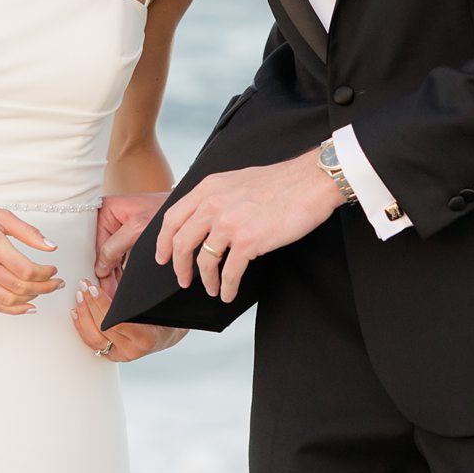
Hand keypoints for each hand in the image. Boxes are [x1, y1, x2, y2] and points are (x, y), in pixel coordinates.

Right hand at [0, 196, 63, 314]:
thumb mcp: (1, 215)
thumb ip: (28, 233)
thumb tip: (51, 247)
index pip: (25, 269)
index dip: (45, 274)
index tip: (53, 269)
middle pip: (20, 287)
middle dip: (44, 288)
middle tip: (56, 283)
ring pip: (8, 300)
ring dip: (31, 299)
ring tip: (44, 292)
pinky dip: (12, 309)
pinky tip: (26, 306)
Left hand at [72, 276, 184, 361]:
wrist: (165, 334)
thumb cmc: (162, 316)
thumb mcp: (150, 302)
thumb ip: (127, 292)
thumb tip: (106, 273)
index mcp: (146, 338)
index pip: (117, 321)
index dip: (102, 303)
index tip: (93, 288)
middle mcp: (132, 350)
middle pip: (103, 328)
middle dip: (90, 304)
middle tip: (84, 285)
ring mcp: (121, 355)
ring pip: (94, 338)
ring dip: (84, 315)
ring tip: (79, 296)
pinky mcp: (112, 356)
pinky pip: (92, 343)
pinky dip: (82, 326)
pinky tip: (77, 312)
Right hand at [95, 190, 166, 294]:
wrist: (187, 211)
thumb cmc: (163, 209)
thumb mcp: (137, 227)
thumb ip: (115, 247)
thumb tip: (100, 268)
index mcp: (105, 209)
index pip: (93, 241)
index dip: (94, 262)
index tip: (95, 281)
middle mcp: (108, 217)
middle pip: (99, 249)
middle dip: (102, 271)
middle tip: (105, 292)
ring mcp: (118, 227)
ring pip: (109, 255)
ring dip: (111, 273)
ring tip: (112, 292)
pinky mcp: (128, 236)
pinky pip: (119, 255)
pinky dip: (119, 269)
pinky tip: (118, 284)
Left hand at [154, 150, 341, 302]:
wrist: (310, 182)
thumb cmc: (280, 182)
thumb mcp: (236, 180)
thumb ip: (216, 196)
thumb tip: (203, 217)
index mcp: (208, 188)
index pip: (172, 217)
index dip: (163, 241)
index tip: (163, 256)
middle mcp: (213, 204)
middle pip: (181, 242)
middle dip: (179, 266)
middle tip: (182, 279)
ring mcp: (229, 223)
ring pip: (204, 261)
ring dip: (206, 280)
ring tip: (211, 289)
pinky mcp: (248, 241)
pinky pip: (229, 272)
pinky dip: (226, 287)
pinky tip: (228, 292)